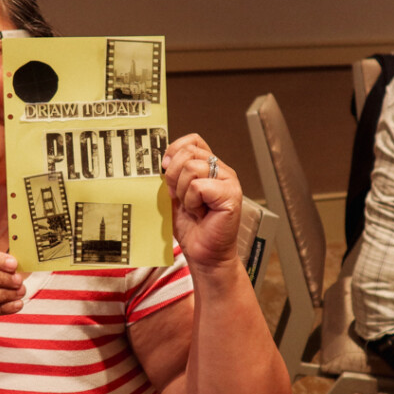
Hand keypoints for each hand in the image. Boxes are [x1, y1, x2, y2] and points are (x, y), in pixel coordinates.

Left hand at [162, 134, 241, 274]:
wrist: (204, 254)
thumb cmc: (192, 227)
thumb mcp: (174, 194)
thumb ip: (171, 175)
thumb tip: (162, 159)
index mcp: (210, 166)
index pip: (192, 140)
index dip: (175, 150)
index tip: (166, 169)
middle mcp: (221, 170)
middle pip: (188, 152)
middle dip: (174, 176)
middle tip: (181, 197)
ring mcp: (228, 181)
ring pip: (191, 168)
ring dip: (184, 193)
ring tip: (193, 207)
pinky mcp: (231, 195)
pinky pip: (198, 186)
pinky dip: (192, 202)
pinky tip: (200, 213)